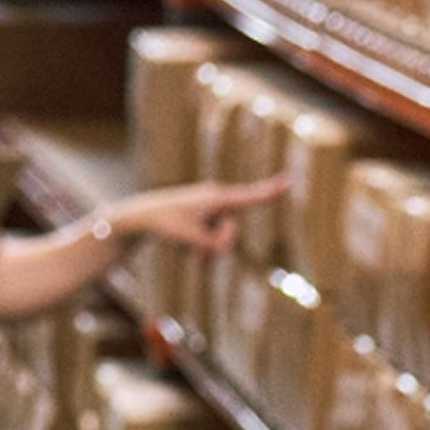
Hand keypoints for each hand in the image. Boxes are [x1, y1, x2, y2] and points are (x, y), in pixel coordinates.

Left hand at [106, 176, 288, 258]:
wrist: (140, 217)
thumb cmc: (164, 225)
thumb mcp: (191, 240)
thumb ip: (213, 246)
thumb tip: (222, 250)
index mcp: (216, 198)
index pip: (250, 195)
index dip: (271, 190)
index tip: (288, 179)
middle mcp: (216, 199)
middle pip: (230, 231)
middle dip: (215, 244)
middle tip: (189, 239)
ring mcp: (210, 208)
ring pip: (220, 238)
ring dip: (204, 247)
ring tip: (183, 239)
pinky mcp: (202, 217)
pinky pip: (210, 239)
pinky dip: (199, 246)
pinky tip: (183, 240)